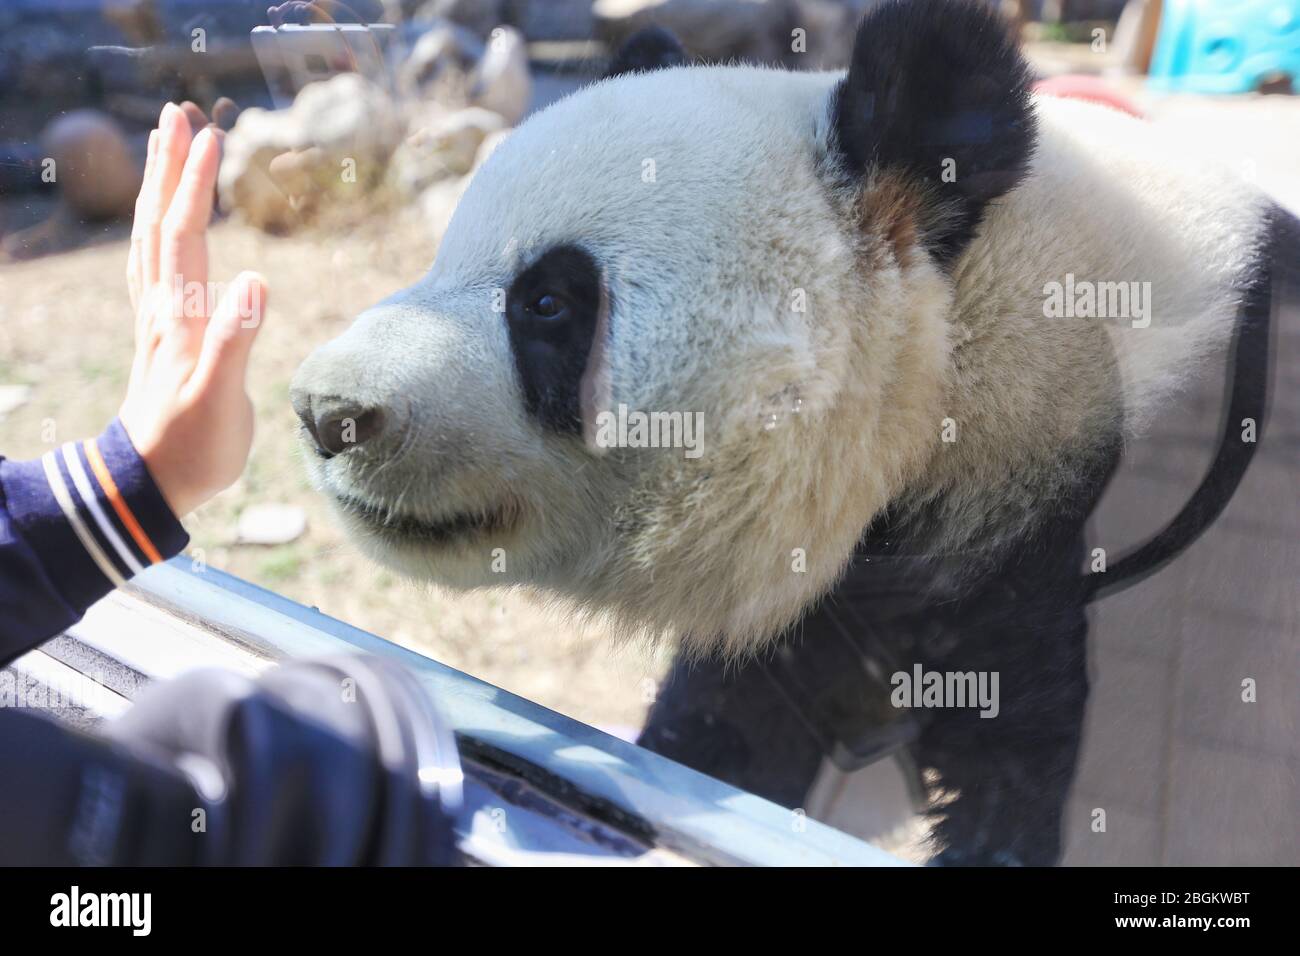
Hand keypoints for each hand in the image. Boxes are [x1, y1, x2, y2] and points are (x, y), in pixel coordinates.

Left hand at [120, 102, 268, 517]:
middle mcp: (161, 310)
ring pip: (150, 241)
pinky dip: (157, 231)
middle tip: (176, 117)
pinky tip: (166, 225)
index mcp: (178, 318)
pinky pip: (154, 267)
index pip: (184, 236)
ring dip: (158, 191)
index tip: (208, 136)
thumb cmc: (192, 448)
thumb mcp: (221, 402)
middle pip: (158, 225)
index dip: (194, 185)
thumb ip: (236, 341)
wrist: (150, 484)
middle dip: (167, 168)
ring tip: (165, 151)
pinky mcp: (162, 337)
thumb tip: (255, 280)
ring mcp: (157, 322)